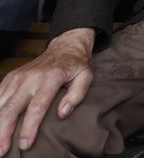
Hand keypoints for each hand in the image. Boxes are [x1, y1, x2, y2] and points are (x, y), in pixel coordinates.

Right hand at [0, 28, 94, 153]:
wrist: (65, 46)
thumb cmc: (76, 65)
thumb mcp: (86, 76)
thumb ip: (77, 95)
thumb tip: (62, 114)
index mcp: (50, 78)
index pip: (36, 107)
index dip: (29, 128)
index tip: (25, 145)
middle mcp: (30, 78)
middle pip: (11, 108)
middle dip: (3, 131)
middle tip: (1, 151)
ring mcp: (17, 77)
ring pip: (0, 103)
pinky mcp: (10, 78)